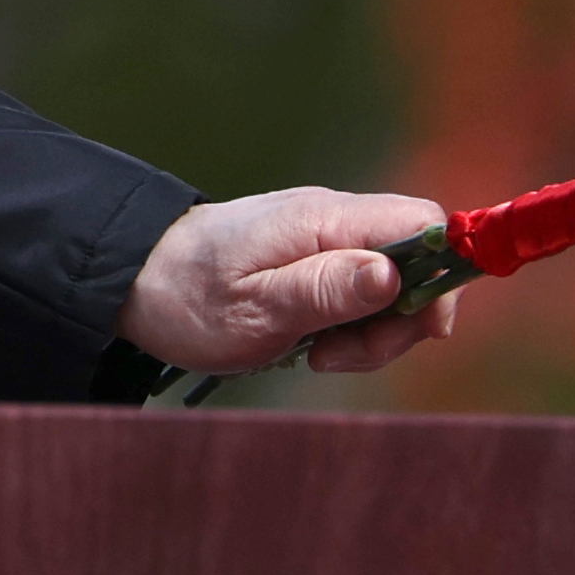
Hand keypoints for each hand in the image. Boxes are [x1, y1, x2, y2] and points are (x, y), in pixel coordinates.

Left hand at [116, 186, 462, 379]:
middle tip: (342, 355)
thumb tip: (394, 274)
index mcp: (326, 219)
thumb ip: (326, 290)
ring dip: (372, 332)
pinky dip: (350, 328)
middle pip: (416, 261)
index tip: (418, 329)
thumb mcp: (255, 307)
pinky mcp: (313, 262)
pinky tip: (311, 344)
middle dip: (401, 319)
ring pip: (391, 285)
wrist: (133, 280)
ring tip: (317, 353)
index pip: (425, 223)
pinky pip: (360, 293)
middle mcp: (333, 219)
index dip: (441, 275)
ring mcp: (324, 239)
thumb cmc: (188, 296)